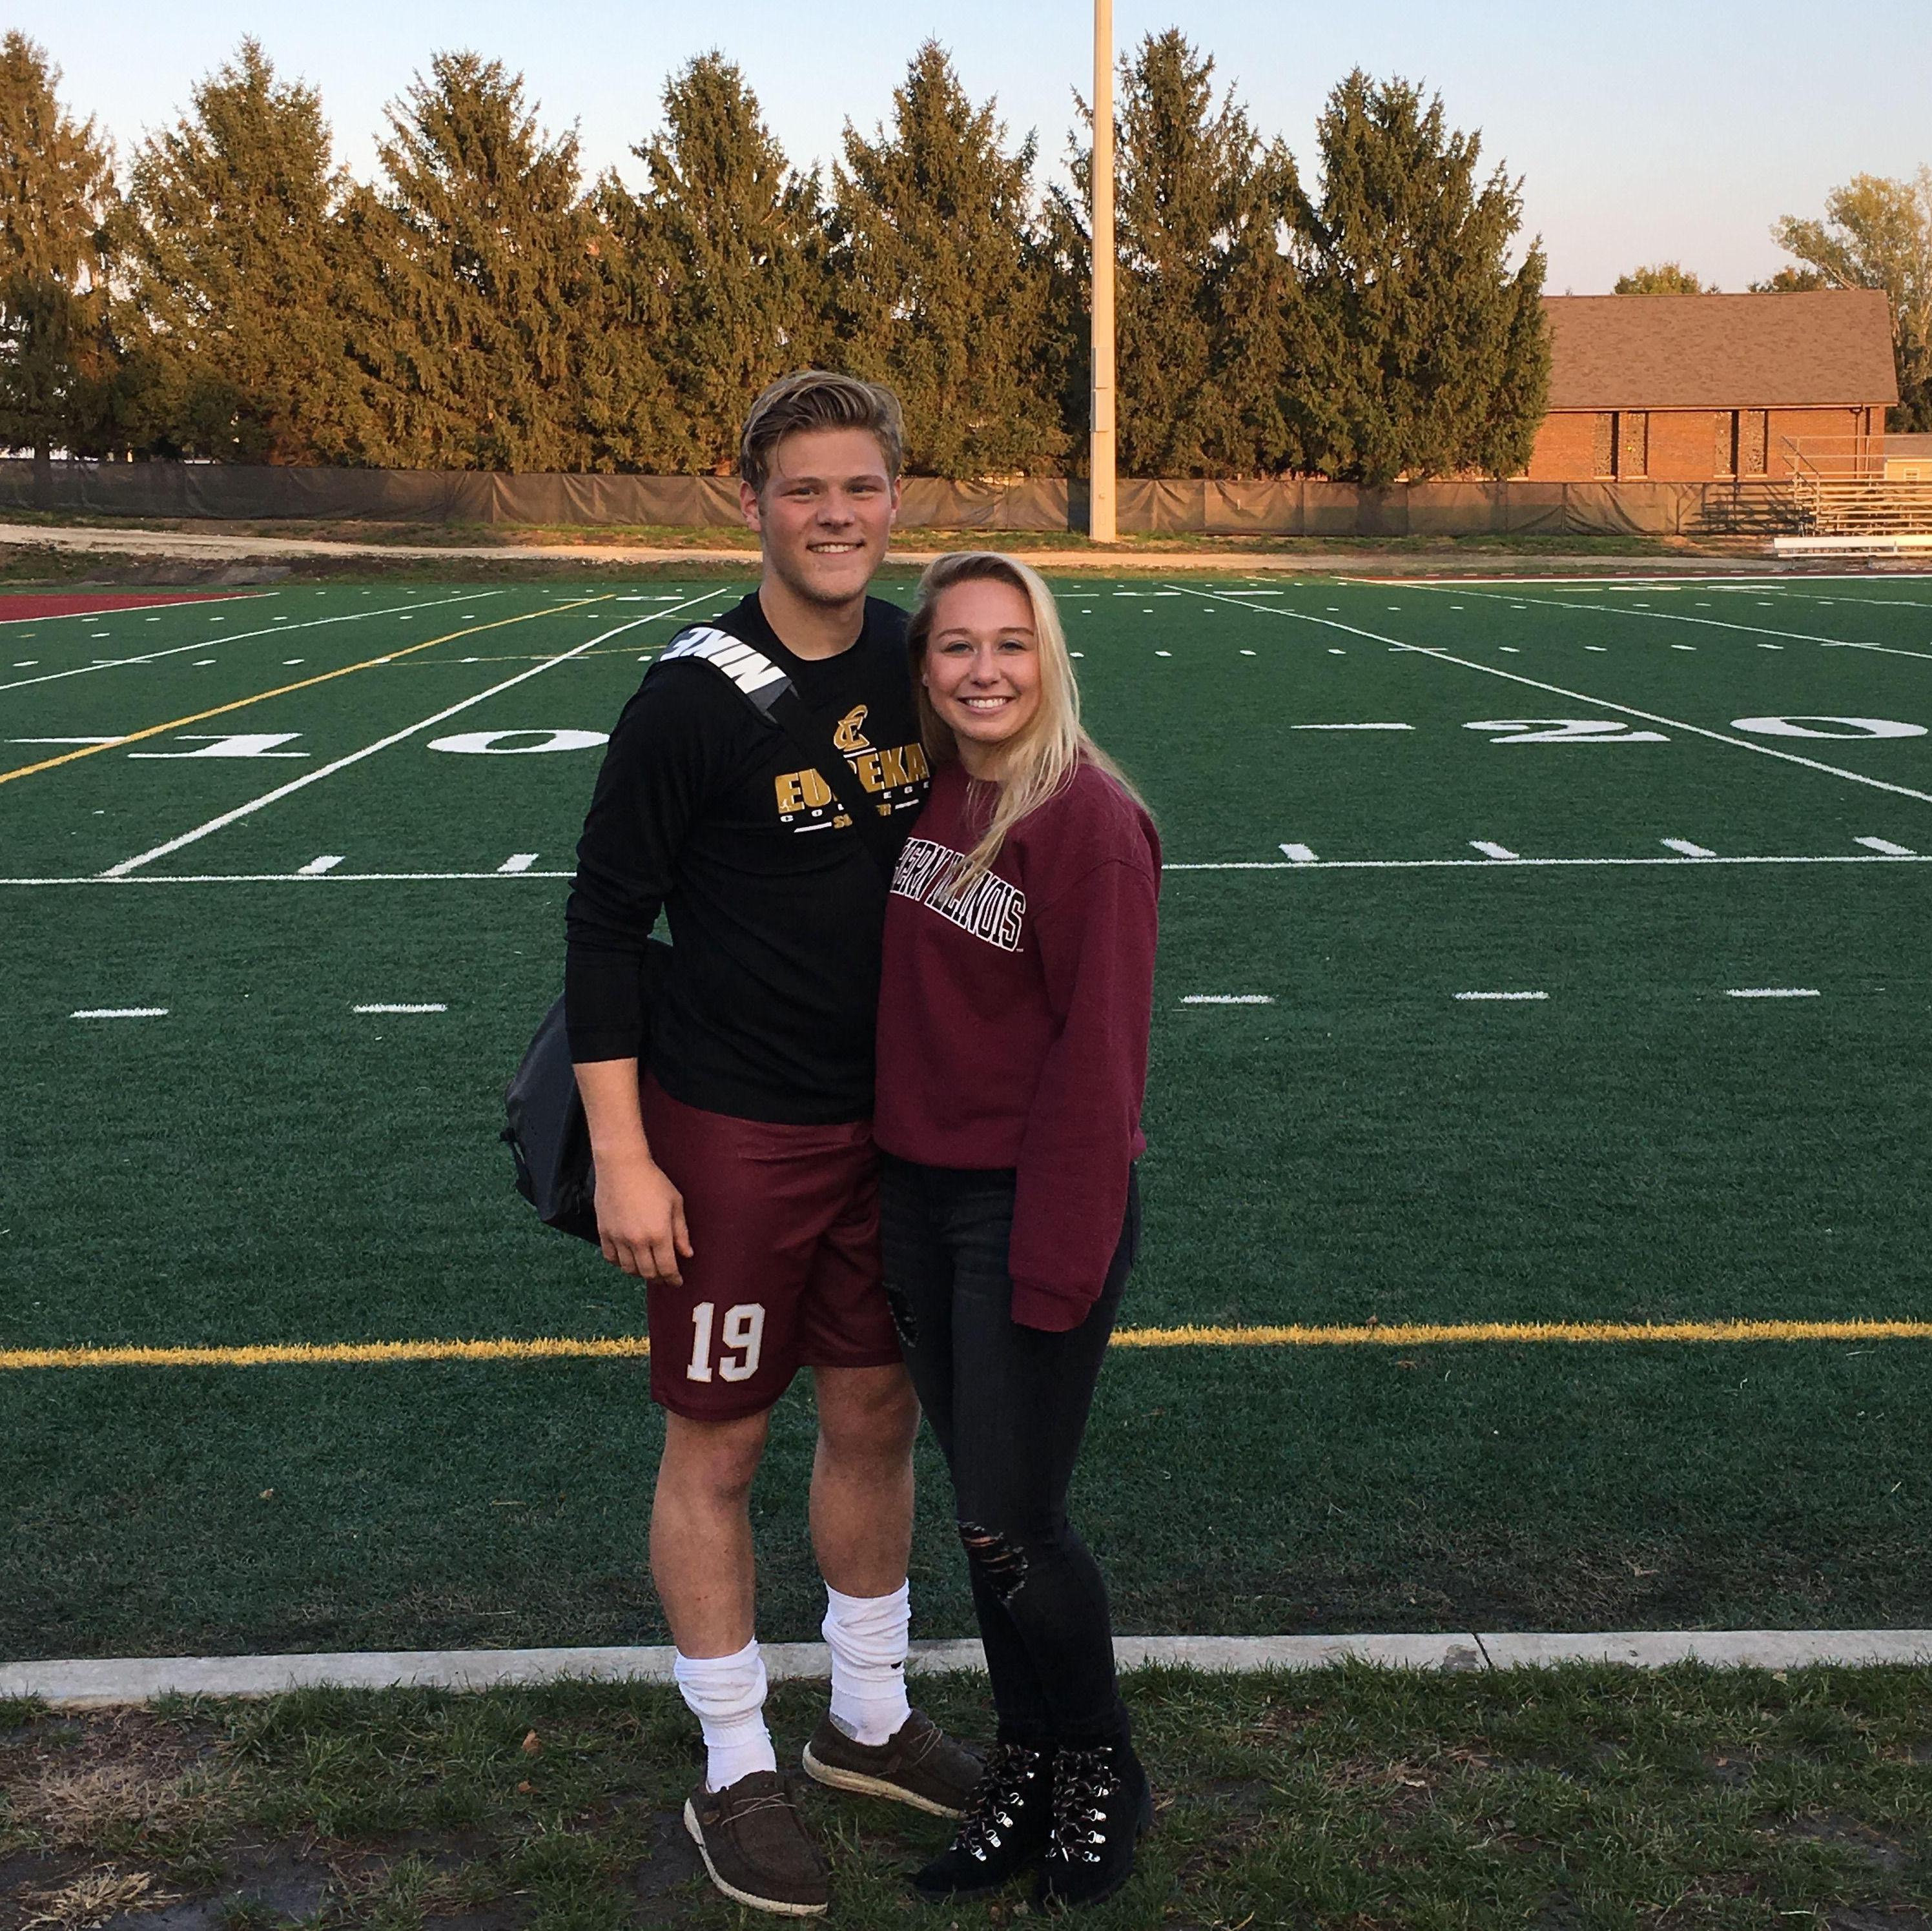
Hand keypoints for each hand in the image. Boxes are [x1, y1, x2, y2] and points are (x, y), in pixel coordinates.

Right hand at [592, 1154, 693, 1284]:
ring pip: (629, 1269)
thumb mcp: (675, 1203)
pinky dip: (621, 1263)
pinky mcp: (603, 1233)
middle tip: (665, 1278)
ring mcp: (618, 1238)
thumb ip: (681, 1232)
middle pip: (648, 1273)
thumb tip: (687, 1254)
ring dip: (640, 1273)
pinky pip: (611, 1258)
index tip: (677, 1282)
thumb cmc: (653, 1181)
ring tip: (648, 1269)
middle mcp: (638, 1241)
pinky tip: (629, 1259)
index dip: (673, 1279)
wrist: (622, 1166)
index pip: (667, 1268)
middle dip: (659, 1279)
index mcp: (659, 1234)